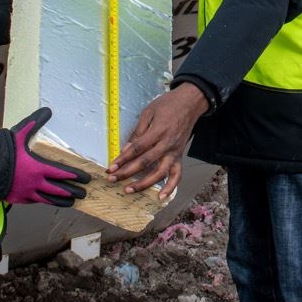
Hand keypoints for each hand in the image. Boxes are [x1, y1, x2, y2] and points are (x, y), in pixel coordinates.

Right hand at [7, 108, 90, 206]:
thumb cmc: (2, 152)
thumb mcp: (20, 134)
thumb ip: (35, 122)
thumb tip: (47, 111)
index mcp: (38, 168)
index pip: (63, 173)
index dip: (76, 176)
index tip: (86, 178)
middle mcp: (36, 183)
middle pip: (59, 190)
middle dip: (73, 191)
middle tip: (84, 193)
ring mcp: (27, 193)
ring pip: (49, 200)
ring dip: (62, 201)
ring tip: (72, 202)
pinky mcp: (18, 199)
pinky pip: (34, 202)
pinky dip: (43, 201)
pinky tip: (47, 201)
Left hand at [106, 83, 207, 199]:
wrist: (190, 103)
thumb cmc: (168, 104)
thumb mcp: (149, 112)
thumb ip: (138, 131)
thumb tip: (126, 148)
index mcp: (158, 131)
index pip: (137, 148)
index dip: (123, 158)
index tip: (112, 166)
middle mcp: (167, 144)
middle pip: (145, 162)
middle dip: (127, 172)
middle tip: (112, 179)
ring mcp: (174, 152)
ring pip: (160, 173)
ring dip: (144, 184)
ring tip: (129, 190)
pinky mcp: (180, 156)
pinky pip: (177, 175)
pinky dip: (170, 188)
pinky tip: (161, 197)